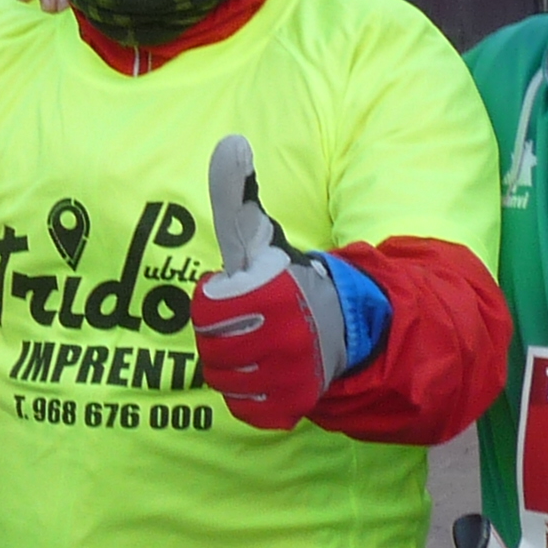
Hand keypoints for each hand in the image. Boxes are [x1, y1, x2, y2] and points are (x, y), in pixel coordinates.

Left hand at [190, 134, 346, 431]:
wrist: (342, 325)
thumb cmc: (286, 276)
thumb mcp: (260, 235)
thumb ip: (236, 196)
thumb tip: (230, 143)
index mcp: (273, 294)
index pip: (205, 311)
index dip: (216, 301)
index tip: (241, 293)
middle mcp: (284, 338)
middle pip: (209, 348)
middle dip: (222, 333)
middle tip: (248, 321)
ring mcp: (290, 375)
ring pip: (222, 378)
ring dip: (232, 362)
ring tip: (257, 344)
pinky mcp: (292, 404)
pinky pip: (243, 405)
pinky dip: (249, 392)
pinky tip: (267, 371)